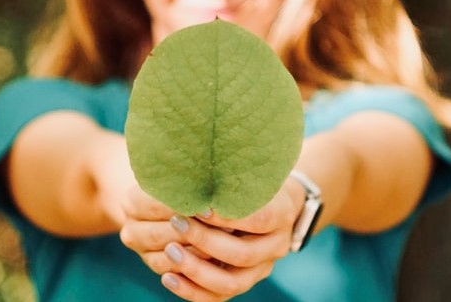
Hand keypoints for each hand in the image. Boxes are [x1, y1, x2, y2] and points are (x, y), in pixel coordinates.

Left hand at [120, 180, 304, 300]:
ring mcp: (261, 269)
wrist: (275, 202)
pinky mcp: (243, 281)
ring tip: (170, 251)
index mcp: (282, 215)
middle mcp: (276, 246)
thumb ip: (230, 173)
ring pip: (230, 283)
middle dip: (205, 240)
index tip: (198, 206)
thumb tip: (194, 162)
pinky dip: (192, 290)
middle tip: (176, 223)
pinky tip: (168, 277)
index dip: (226, 216)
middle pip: (241, 254)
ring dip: (197, 269)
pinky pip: (218, 297)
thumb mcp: (250, 169)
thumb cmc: (253, 178)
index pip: (258, 219)